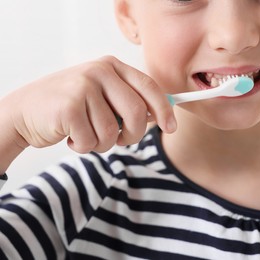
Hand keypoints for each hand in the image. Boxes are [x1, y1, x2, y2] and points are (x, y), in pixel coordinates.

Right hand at [1, 56, 175, 154]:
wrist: (24, 112)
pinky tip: (70, 136)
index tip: (170, 128)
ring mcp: (83, 86)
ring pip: (112, 132)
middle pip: (137, 113)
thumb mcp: (102, 96)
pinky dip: (83, 147)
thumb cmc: (71, 107)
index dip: (164, 110)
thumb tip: (158, 116)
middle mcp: (99, 71)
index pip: (149, 87)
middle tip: (121, 141)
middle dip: (133, 135)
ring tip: (85, 134)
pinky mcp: (69, 107)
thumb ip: (128, 101)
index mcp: (112, 66)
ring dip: (102, 143)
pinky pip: (91, 141)